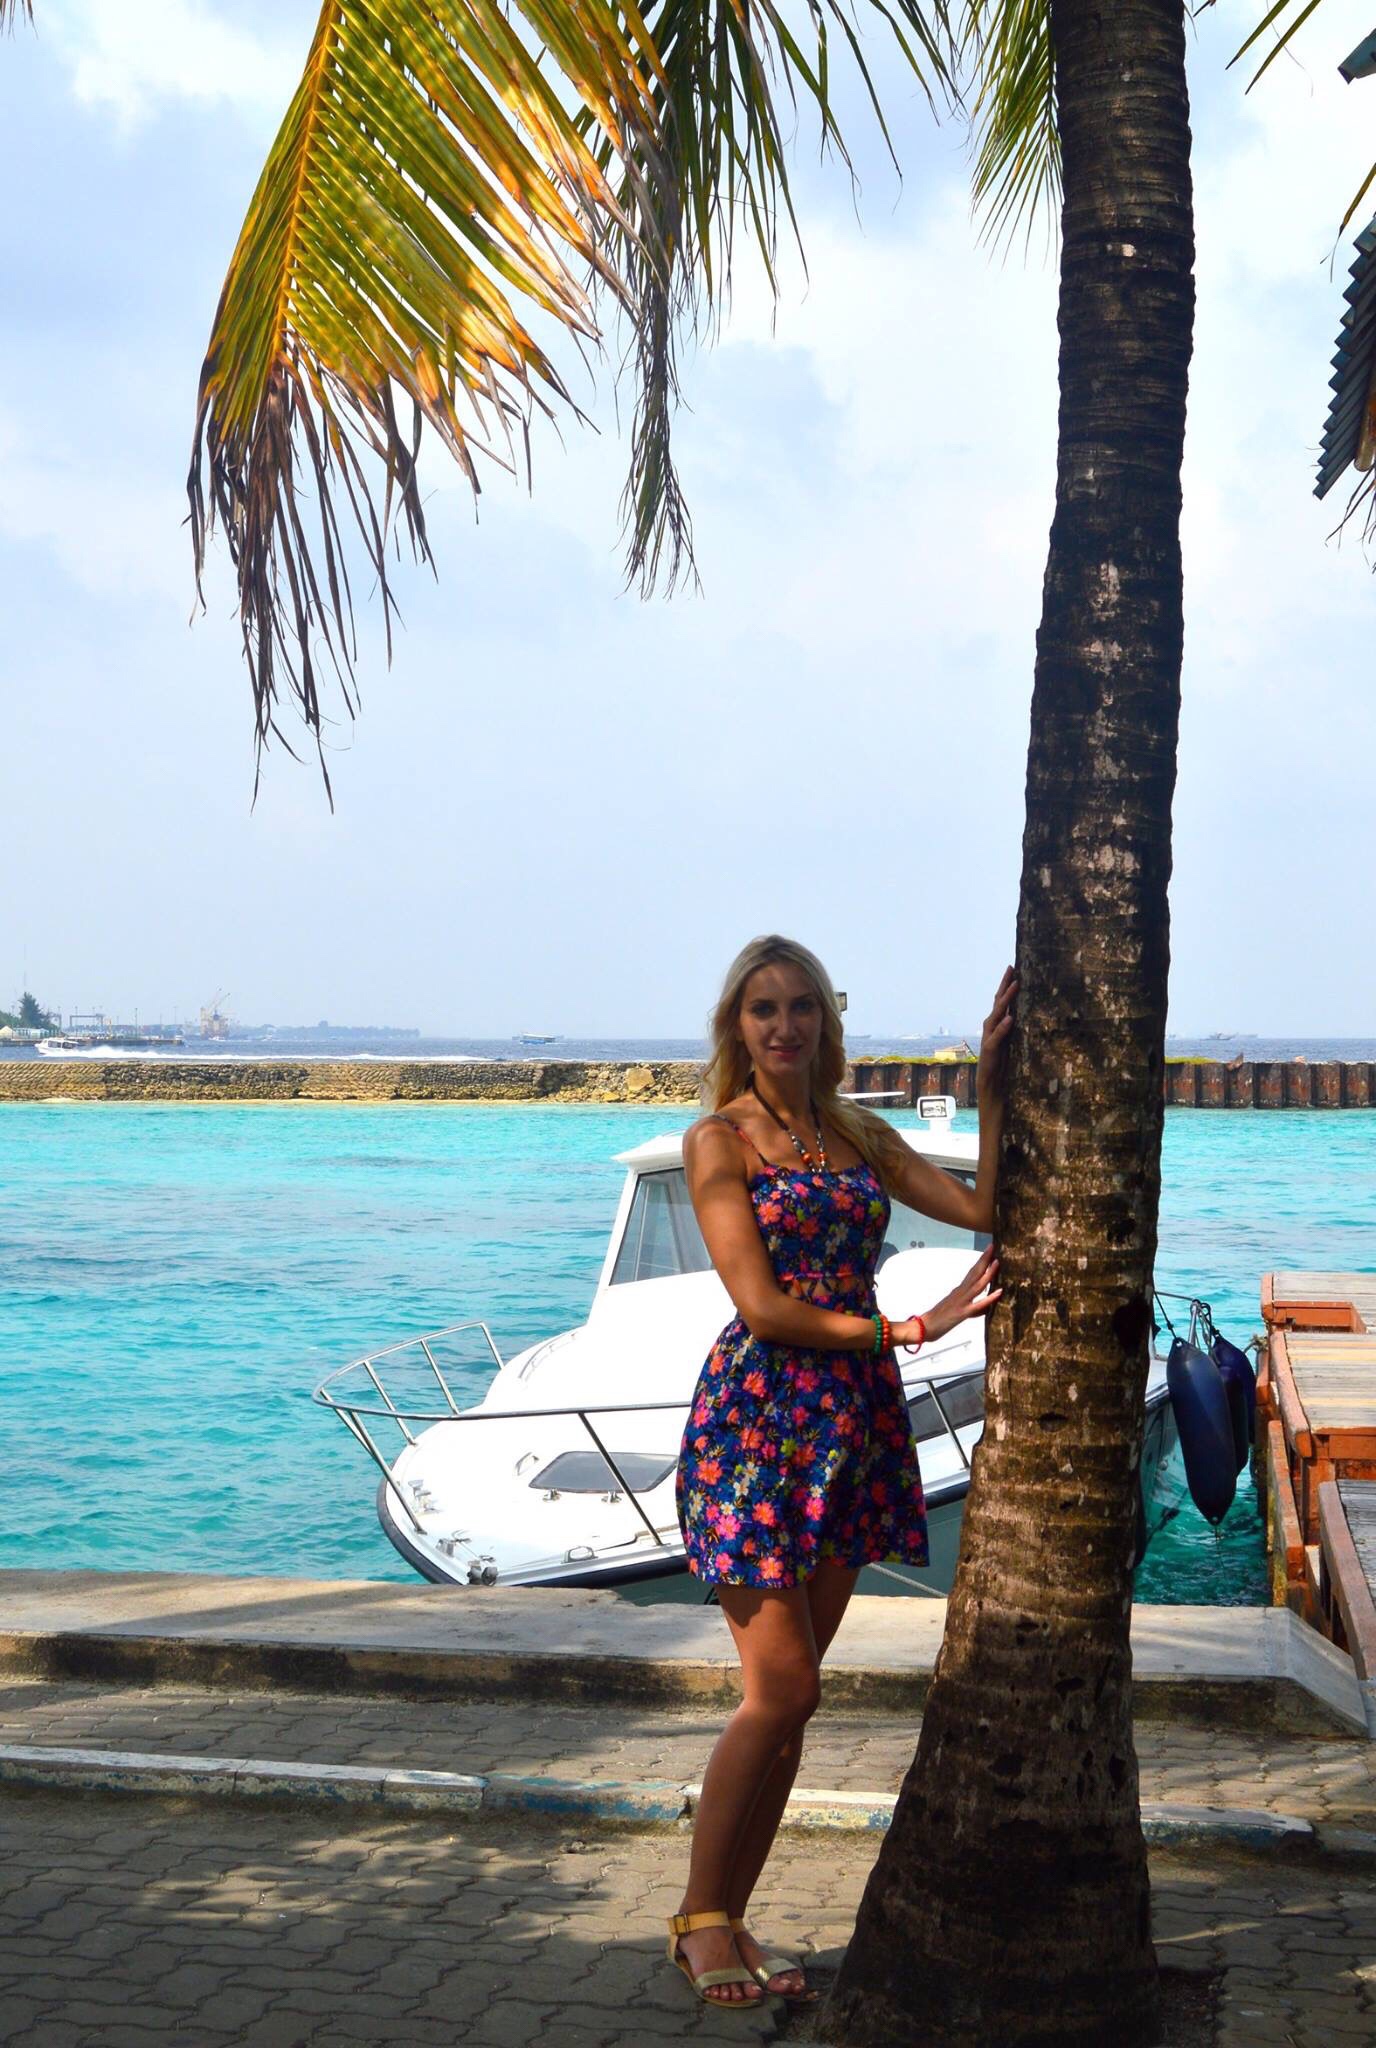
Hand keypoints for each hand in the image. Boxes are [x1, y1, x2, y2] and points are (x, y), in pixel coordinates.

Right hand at [894, 1246, 1001, 1346]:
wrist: (923, 1327)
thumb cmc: (937, 1320)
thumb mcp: (955, 1309)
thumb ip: (969, 1307)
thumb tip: (982, 1307)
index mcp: (958, 1291)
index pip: (972, 1272)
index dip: (980, 1261)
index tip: (988, 1250)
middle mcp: (960, 1293)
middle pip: (974, 1273)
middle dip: (984, 1259)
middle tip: (992, 1246)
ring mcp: (961, 1302)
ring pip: (977, 1285)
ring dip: (988, 1273)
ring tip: (997, 1262)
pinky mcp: (962, 1313)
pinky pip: (978, 1305)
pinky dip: (989, 1297)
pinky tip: (999, 1291)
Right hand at [976, 965, 1017, 1103]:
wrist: (992, 1089)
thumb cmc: (1004, 1068)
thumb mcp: (1014, 1045)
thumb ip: (1017, 1030)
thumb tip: (1030, 1016)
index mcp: (997, 1027)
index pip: (1001, 1003)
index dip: (1006, 986)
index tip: (1014, 969)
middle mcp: (991, 1030)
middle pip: (996, 1004)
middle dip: (1004, 986)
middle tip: (1011, 968)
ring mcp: (989, 1041)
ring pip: (995, 1016)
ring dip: (1005, 1001)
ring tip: (1014, 986)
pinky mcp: (990, 1053)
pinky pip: (996, 1038)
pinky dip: (1003, 1028)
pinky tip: (1010, 1018)